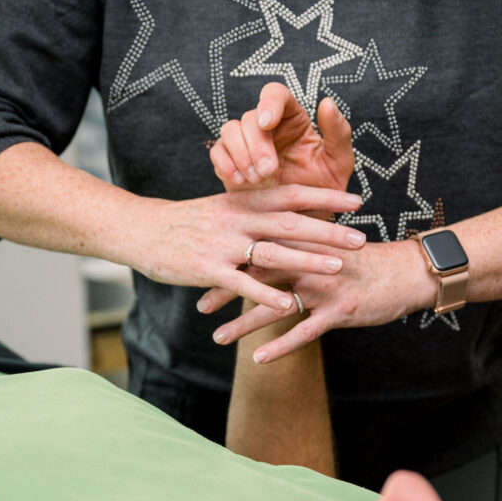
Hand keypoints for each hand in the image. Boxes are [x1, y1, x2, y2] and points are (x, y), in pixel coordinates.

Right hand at [129, 185, 365, 311]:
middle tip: (360, 240)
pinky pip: (241, 284)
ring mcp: (223, 245)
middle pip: (290, 223)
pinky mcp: (207, 270)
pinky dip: (265, 295)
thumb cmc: (187, 221)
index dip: (326, 198)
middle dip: (328, 232)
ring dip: (307, 261)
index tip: (357, 201)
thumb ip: (255, 210)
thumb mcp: (223, 206)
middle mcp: (237, 219)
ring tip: (337, 270)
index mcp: (243, 201)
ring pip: (271, 253)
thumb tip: (290, 211)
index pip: (292, 194)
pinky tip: (288, 306)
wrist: (141, 229)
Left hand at [198, 240, 436, 361]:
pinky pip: (303, 332)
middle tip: (200, 305)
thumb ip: (303, 247)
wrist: (409, 272)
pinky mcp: (340, 312)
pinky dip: (279, 346)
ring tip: (218, 338)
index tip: (205, 269)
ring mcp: (324, 287)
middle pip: (258, 275)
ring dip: (243, 324)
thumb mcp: (333, 247)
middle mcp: (310, 262)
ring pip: (274, 306)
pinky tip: (258, 359)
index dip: (231, 260)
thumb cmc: (369, 262)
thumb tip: (276, 249)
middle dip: (226, 291)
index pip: (259, 248)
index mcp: (306, 243)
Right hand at [210, 83, 353, 191]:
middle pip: (250, 117)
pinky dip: (225, 164)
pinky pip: (218, 152)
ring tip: (256, 180)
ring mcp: (246, 144)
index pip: (276, 94)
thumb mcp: (339, 163)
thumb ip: (338, 133)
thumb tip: (328, 103)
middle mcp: (267, 127)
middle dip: (257, 144)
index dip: (268, 102)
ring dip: (240, 154)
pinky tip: (240, 181)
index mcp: (293, 120)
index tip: (268, 122)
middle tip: (268, 171)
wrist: (305, 221)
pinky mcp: (230, 162)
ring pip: (230, 130)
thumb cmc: (324, 188)